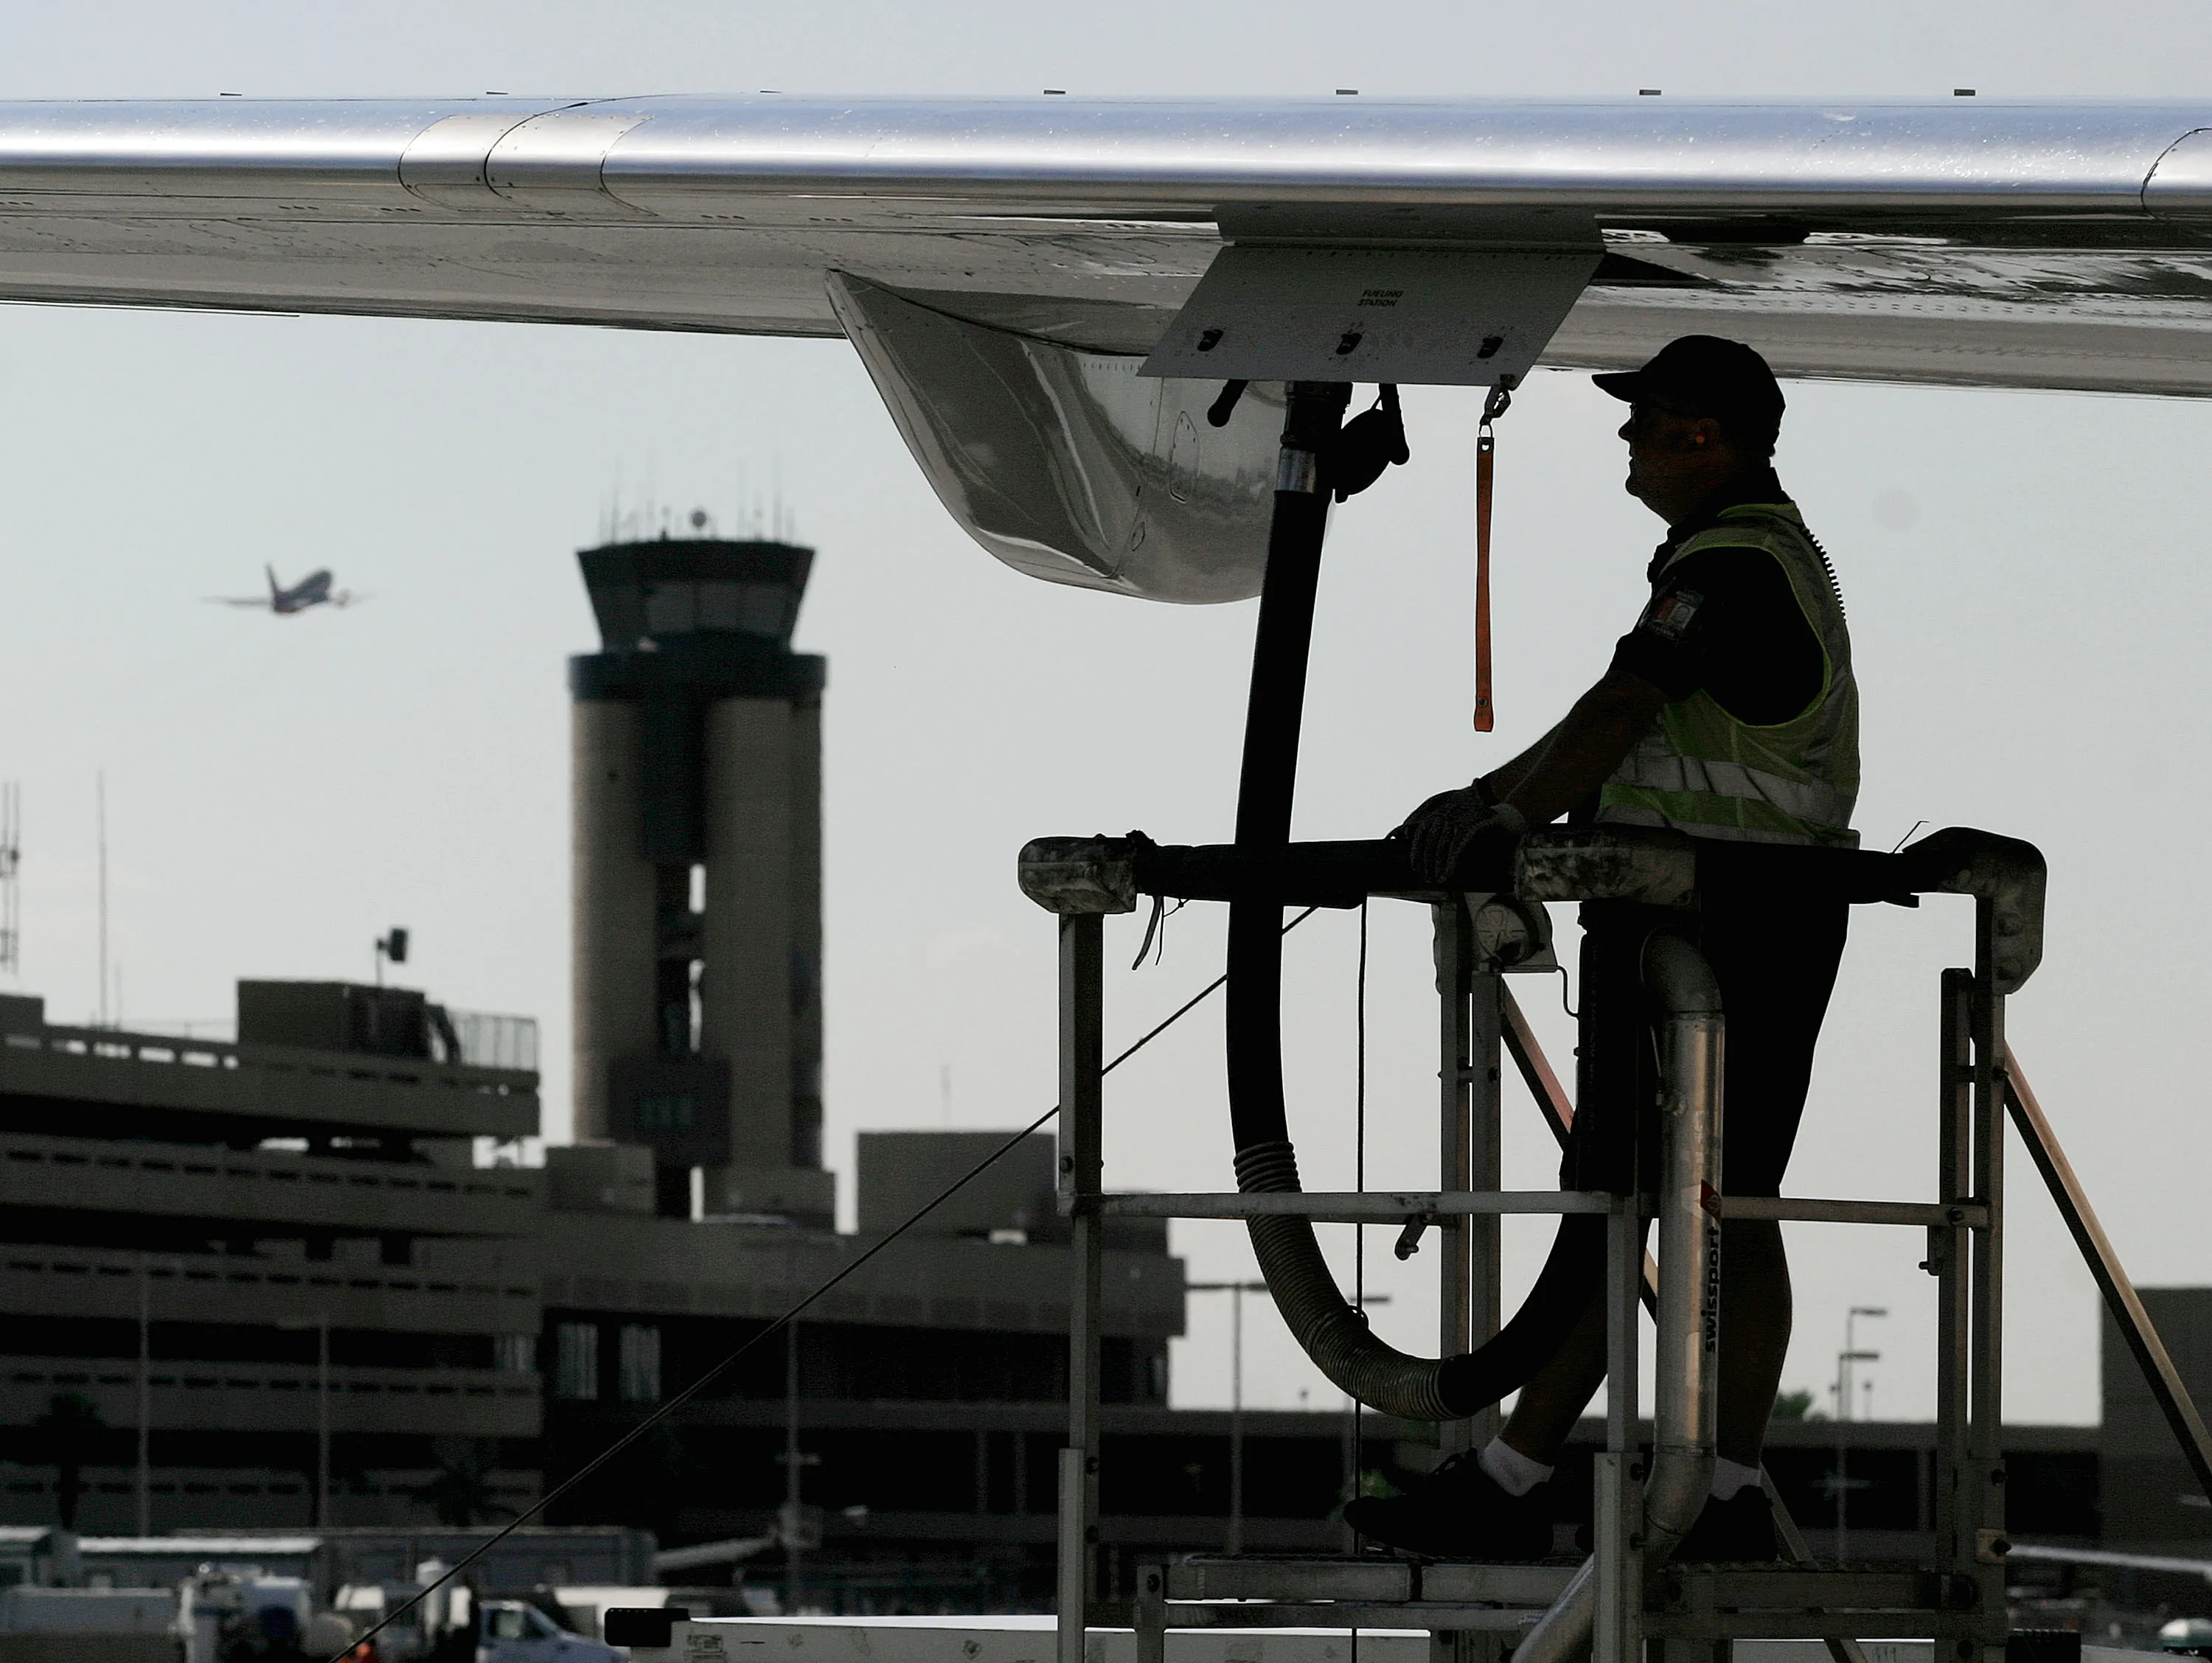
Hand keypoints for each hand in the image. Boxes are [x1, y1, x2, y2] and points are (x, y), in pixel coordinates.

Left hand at [1392, 787, 1522, 885]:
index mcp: (1444, 811)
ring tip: (1438, 878)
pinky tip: (1449, 872)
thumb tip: (1431, 858)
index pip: (1423, 830)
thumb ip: (1447, 838)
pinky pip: (1458, 845)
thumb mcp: (1463, 829)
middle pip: (1431, 839)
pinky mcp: (1474, 823)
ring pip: (1443, 843)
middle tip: (1428, 877)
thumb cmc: (1487, 827)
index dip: (1416, 849)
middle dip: (1428, 861)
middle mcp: (1450, 811)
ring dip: (1439, 864)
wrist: (1511, 817)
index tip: (1415, 865)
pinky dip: (1452, 861)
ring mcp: (1462, 816)